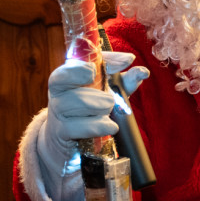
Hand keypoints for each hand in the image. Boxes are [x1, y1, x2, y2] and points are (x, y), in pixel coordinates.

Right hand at [38, 51, 147, 171]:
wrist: (72, 139)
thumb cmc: (92, 108)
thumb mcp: (110, 92)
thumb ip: (126, 80)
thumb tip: (142, 71)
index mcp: (68, 76)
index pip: (70, 61)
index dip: (84, 64)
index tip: (99, 68)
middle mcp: (57, 92)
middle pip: (63, 80)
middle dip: (92, 87)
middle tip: (109, 100)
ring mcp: (57, 112)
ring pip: (71, 102)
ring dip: (97, 106)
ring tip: (108, 110)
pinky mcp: (61, 132)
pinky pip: (76, 126)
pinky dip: (98, 126)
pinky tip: (111, 126)